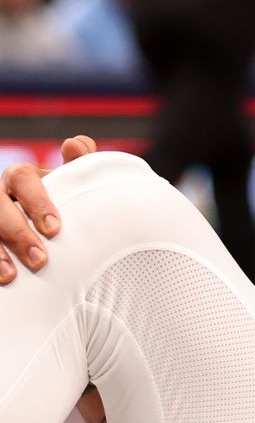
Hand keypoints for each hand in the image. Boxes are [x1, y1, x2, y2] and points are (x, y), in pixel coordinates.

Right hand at [0, 136, 97, 282]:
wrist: (49, 224)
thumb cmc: (62, 199)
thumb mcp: (70, 181)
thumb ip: (79, 163)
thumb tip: (74, 143)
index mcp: (21, 176)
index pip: (24, 179)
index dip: (37, 202)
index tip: (55, 228)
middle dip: (18, 233)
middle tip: (41, 259)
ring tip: (11, 275)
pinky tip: (0, 278)